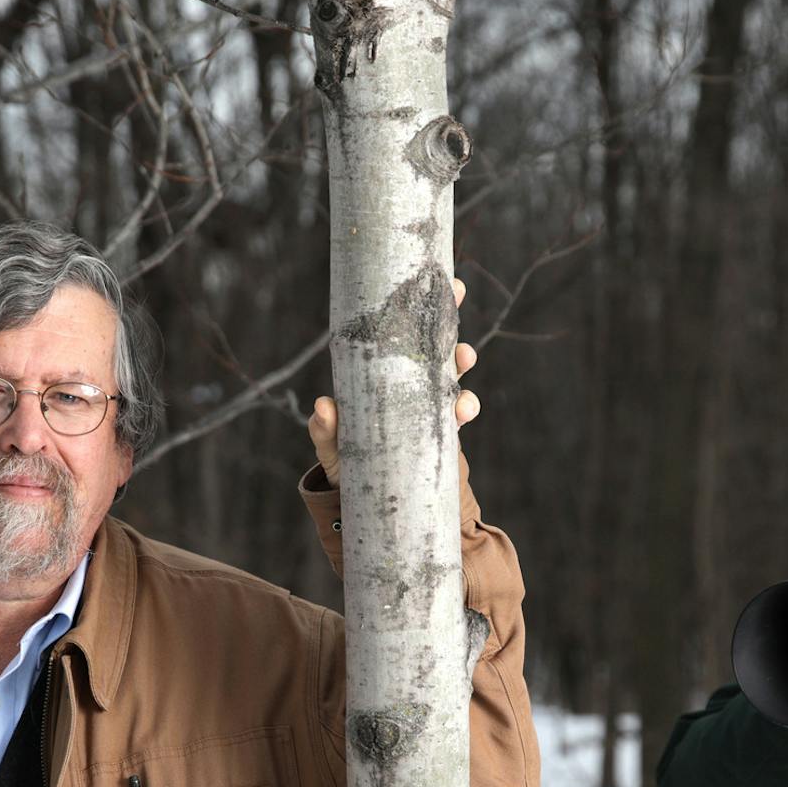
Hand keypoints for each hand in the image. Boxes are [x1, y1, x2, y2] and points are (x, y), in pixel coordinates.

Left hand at [310, 276, 479, 487]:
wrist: (369, 503)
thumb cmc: (346, 463)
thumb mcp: (332, 445)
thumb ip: (325, 429)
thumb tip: (324, 406)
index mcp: (385, 376)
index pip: (404, 337)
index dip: (424, 309)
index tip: (441, 283)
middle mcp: (411, 387)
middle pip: (436, 351)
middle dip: (450, 326)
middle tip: (455, 300)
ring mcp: (428, 409)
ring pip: (452, 379)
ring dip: (460, 367)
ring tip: (464, 359)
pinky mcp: (441, 435)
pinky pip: (457, 415)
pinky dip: (463, 407)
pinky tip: (462, 408)